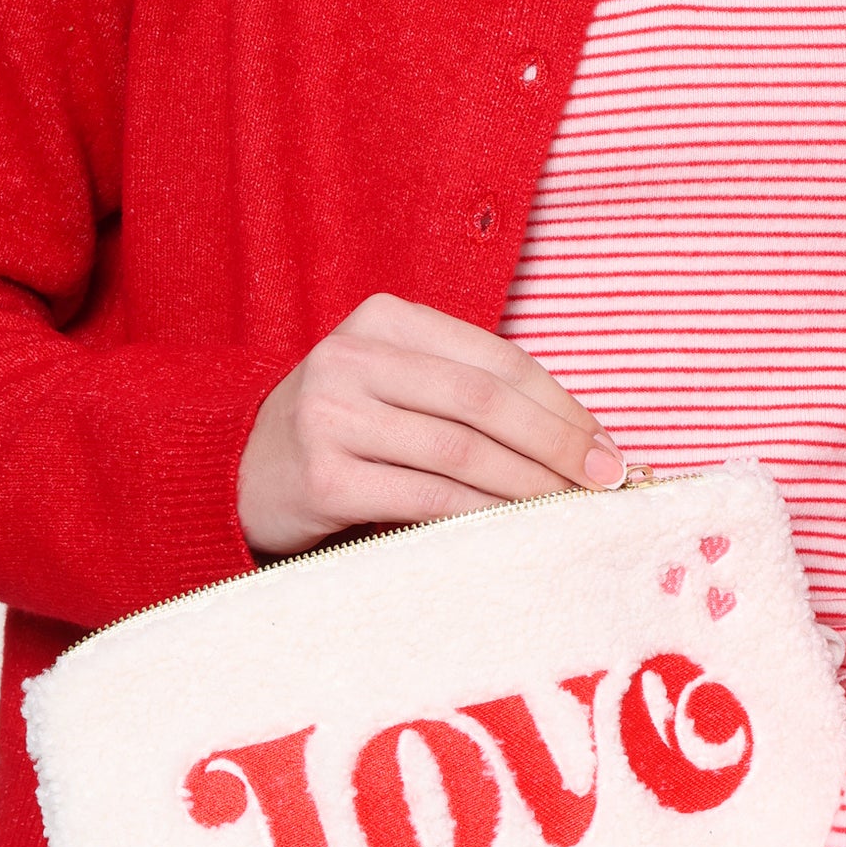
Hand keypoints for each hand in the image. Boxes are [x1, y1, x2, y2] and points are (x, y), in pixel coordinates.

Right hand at [237, 292, 624, 555]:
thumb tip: (581, 437)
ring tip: (569, 509)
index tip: (607, 446)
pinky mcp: (322, 476)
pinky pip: (424, 498)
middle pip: (485, 401)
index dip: (562, 405)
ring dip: (528, 486)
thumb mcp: (396, 383)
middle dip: (558, 444)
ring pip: (461, 451)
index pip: (498, 359)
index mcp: (385, 318)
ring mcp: (332, 414)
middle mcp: (353, 355)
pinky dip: (481, 515)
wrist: (239, 471)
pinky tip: (514, 528)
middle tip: (605, 481)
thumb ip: (468, 392)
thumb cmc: (344, 429)